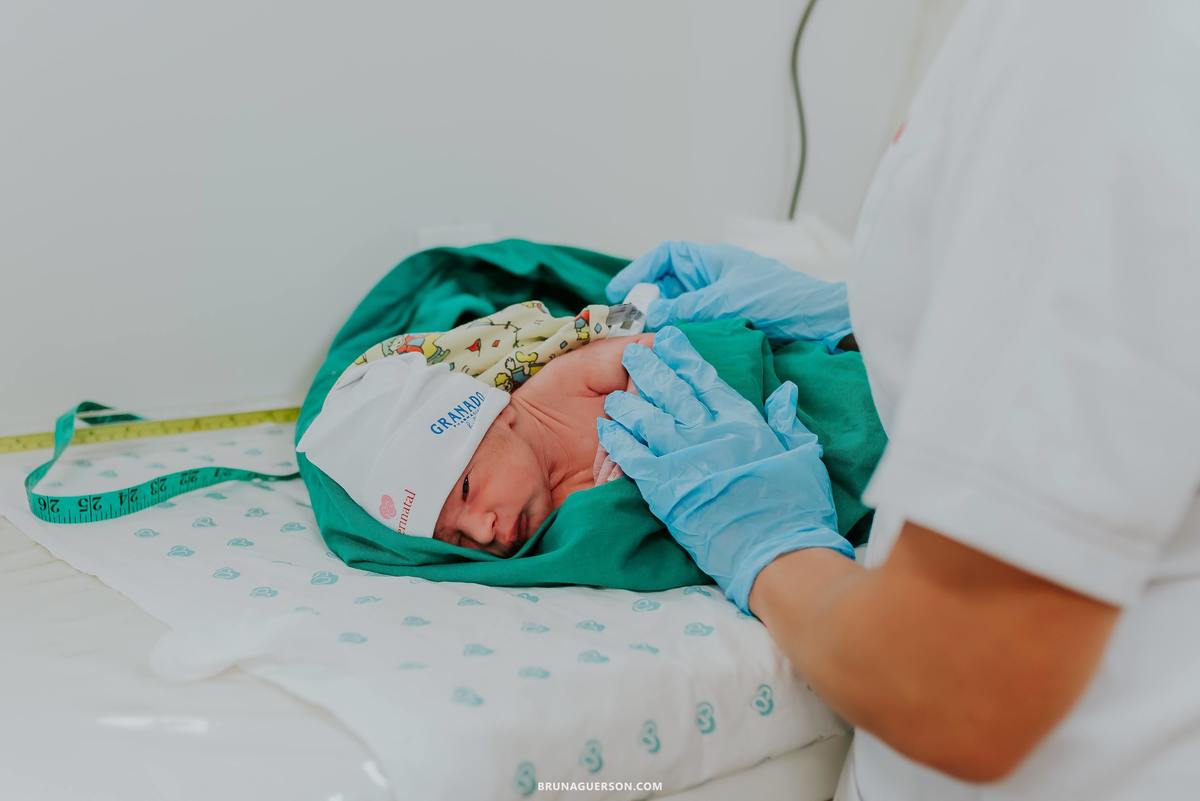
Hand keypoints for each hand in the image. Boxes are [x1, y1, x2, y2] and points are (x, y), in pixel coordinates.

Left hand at [596, 327, 853, 612]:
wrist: (777, 552)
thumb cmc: (797, 507)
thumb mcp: (801, 454)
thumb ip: (787, 420)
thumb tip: (783, 389)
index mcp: (743, 423)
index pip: (708, 380)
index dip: (686, 358)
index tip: (669, 339)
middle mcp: (711, 433)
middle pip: (673, 393)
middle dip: (650, 370)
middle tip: (632, 354)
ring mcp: (686, 460)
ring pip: (648, 420)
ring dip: (629, 404)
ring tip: (613, 396)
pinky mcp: (666, 489)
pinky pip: (634, 458)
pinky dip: (618, 441)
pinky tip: (606, 430)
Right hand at [605, 241, 851, 347]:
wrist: (819, 319)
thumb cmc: (778, 299)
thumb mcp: (725, 302)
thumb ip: (685, 308)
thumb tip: (648, 316)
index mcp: (710, 258)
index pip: (665, 256)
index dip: (639, 271)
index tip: (619, 292)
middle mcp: (712, 276)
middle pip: (667, 284)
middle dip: (646, 301)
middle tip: (628, 324)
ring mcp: (720, 299)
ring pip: (679, 308)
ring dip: (663, 321)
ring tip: (646, 338)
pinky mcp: (728, 321)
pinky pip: (695, 324)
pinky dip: (681, 333)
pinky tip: (673, 347)